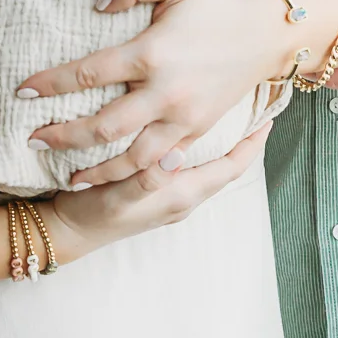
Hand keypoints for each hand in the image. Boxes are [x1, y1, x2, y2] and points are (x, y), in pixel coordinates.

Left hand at [17, 0, 283, 185]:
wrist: (265, 34)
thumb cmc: (215, 3)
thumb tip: (99, 4)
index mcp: (153, 53)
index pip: (89, 72)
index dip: (52, 83)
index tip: (23, 89)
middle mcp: (166, 91)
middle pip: (103, 126)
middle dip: (64, 136)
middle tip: (33, 139)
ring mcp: (183, 117)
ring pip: (132, 157)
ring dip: (97, 169)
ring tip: (68, 175)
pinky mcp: (197, 131)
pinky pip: (161, 162)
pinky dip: (133, 174)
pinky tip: (112, 177)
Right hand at [45, 122, 270, 258]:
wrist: (67, 232)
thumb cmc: (94, 213)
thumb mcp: (120, 196)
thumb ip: (149, 177)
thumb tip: (176, 153)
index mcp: (183, 194)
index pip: (233, 167)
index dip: (253, 143)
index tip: (270, 115)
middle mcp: (184, 197)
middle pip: (226, 164)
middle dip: (243, 138)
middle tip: (254, 105)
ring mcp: (171, 196)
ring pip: (208, 164)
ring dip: (221, 141)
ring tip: (229, 112)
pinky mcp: (156, 191)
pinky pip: (188, 165)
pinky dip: (197, 146)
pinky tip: (187, 129)